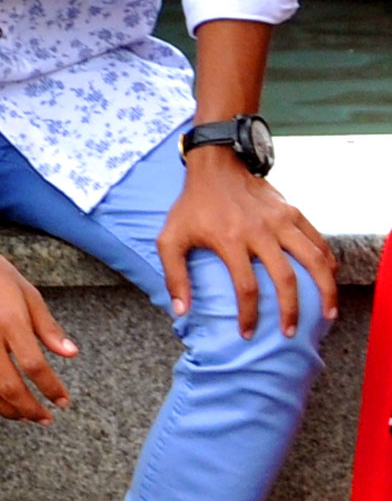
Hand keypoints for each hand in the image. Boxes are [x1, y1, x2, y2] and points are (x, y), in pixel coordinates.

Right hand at [0, 222, 77, 420]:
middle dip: (32, 409)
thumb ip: (47, 326)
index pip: (35, 367)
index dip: (52, 389)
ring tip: (21, 414)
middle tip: (45, 417)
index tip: (62, 401)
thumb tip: (71, 353)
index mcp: (9, 322)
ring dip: (7, 411)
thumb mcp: (26, 292)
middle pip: (10, 388)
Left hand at [159, 151, 337, 338]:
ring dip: (324, 289)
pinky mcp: (293, 212)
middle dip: (290, 310)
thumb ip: (174, 275)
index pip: (246, 287)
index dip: (249, 315)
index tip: (248, 334)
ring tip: (328, 314)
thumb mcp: (170, 238)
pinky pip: (318, 241)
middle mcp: (260, 232)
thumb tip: (182, 311)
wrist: (215, 166)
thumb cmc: (191, 206)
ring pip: (313, 259)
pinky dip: (328, 262)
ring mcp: (281, 221)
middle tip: (291, 333)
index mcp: (230, 240)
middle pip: (285, 278)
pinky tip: (330, 279)